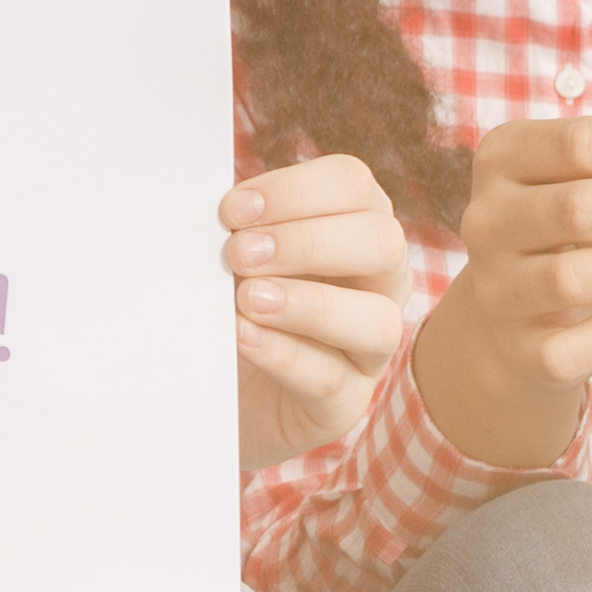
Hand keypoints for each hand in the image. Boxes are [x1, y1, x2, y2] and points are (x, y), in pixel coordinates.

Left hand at [226, 154, 416, 474]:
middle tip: (238, 254)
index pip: (354, 186)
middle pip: (382, 244)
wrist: (209, 390)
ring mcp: (368, 350)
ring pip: (377, 321)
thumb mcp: (231, 258)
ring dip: (308, 303)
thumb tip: (219, 209)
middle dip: (307, 243)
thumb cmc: (226, 304)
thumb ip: (237, 229)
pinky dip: (285, 354)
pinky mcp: (343, 405)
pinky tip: (244, 337)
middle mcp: (378, 286)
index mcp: (354, 230)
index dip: (296, 190)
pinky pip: (332, 380)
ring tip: (248, 299)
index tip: (232, 210)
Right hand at [410, 121, 591, 470]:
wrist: (515, 310)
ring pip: (573, 276)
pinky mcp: (517, 347)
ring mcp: (495, 287)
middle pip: (580, 206)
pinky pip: (573, 345)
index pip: (579, 143)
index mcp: (501, 159)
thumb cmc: (569, 230)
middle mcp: (486, 221)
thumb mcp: (580, 178)